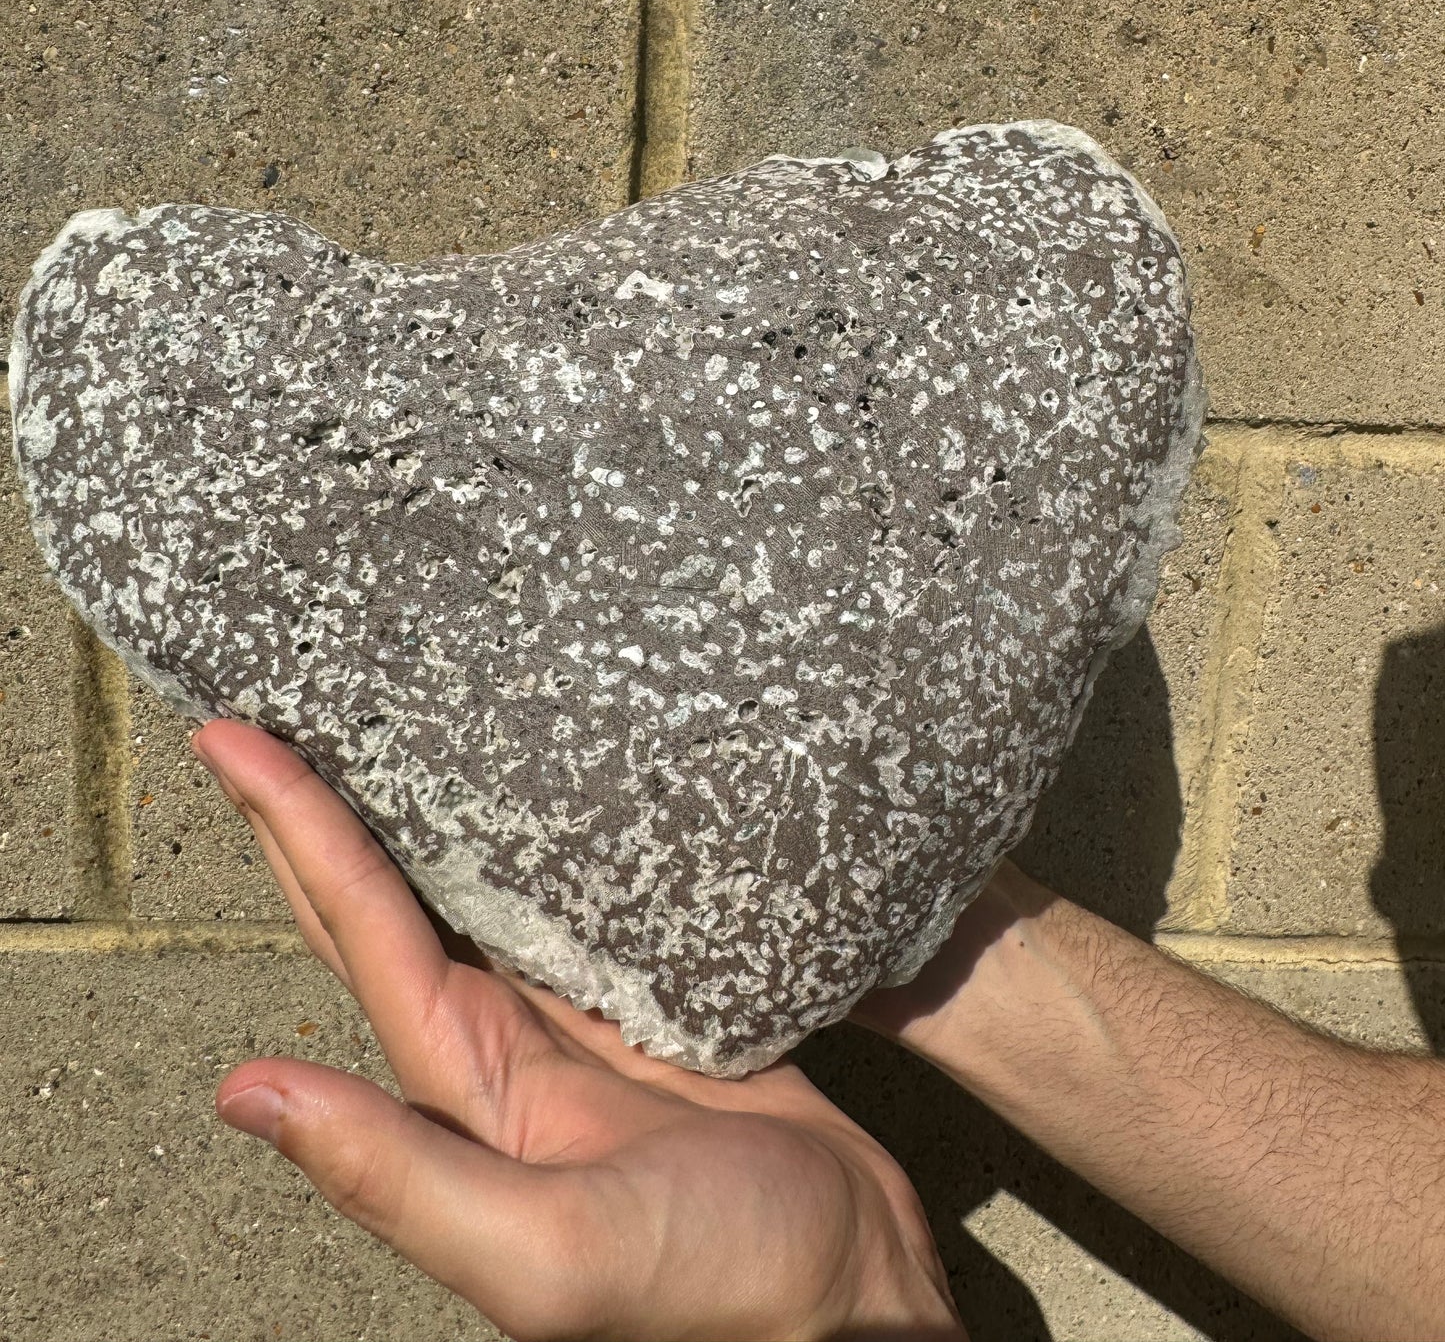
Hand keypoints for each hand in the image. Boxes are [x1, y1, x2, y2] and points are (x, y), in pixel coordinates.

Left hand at [193, 720, 965, 1341]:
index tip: (231, 738)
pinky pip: (567, 900)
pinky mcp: (651, 1001)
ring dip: (404, 818)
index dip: (291, 830)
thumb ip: (400, 1175)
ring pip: (466, 892)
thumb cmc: (710, 1291)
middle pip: (382, 901)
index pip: (356, 929)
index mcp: (461, 1090)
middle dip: (314, 810)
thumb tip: (242, 1092)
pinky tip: (514, 798)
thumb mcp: (545, 1248)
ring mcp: (573, 1021)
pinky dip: (523, 844)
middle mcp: (496, 1049)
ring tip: (361, 730)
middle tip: (262, 709)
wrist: (852, 1297)